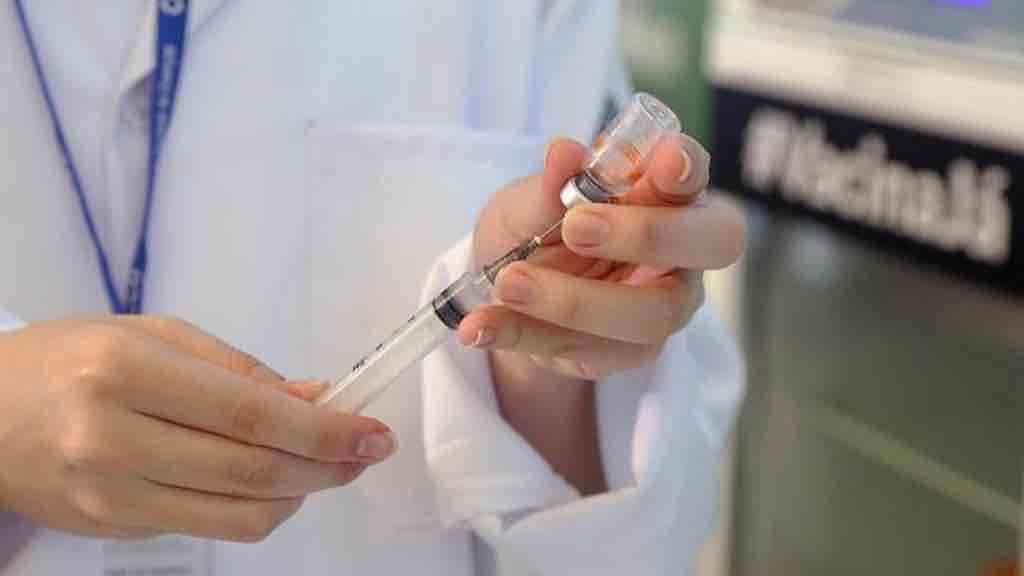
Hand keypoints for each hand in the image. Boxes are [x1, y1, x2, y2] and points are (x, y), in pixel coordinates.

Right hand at [0, 317, 395, 540]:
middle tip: (365, 451)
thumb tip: (316, 399)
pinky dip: (258, 507)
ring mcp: (109, 495)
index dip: (324, 430)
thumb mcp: (154, 336)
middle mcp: (111, 439)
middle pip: (252, 471)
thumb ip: (239, 370)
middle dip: (327, 466)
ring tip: (325, 465)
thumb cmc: (72, 359)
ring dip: (301, 493)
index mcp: (124, 371)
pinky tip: (273, 480)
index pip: (249, 414)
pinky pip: (210, 527)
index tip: (374, 433)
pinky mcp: (113, 528)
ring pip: (239, 516)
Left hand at [461, 134, 744, 380]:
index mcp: (667, 193)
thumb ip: (552, 184)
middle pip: (709, 244)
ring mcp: (662, 306)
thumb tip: (565, 153)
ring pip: (648, 315)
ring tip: (508, 282)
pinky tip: (480, 326)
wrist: (509, 286)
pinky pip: (588, 352)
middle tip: (577, 227)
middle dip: (646, 234)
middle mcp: (682, 251)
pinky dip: (526, 336)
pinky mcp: (627, 353)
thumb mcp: (528, 200)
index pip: (694, 174)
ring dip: (572, 300)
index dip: (687, 168)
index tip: (663, 161)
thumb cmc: (538, 224)